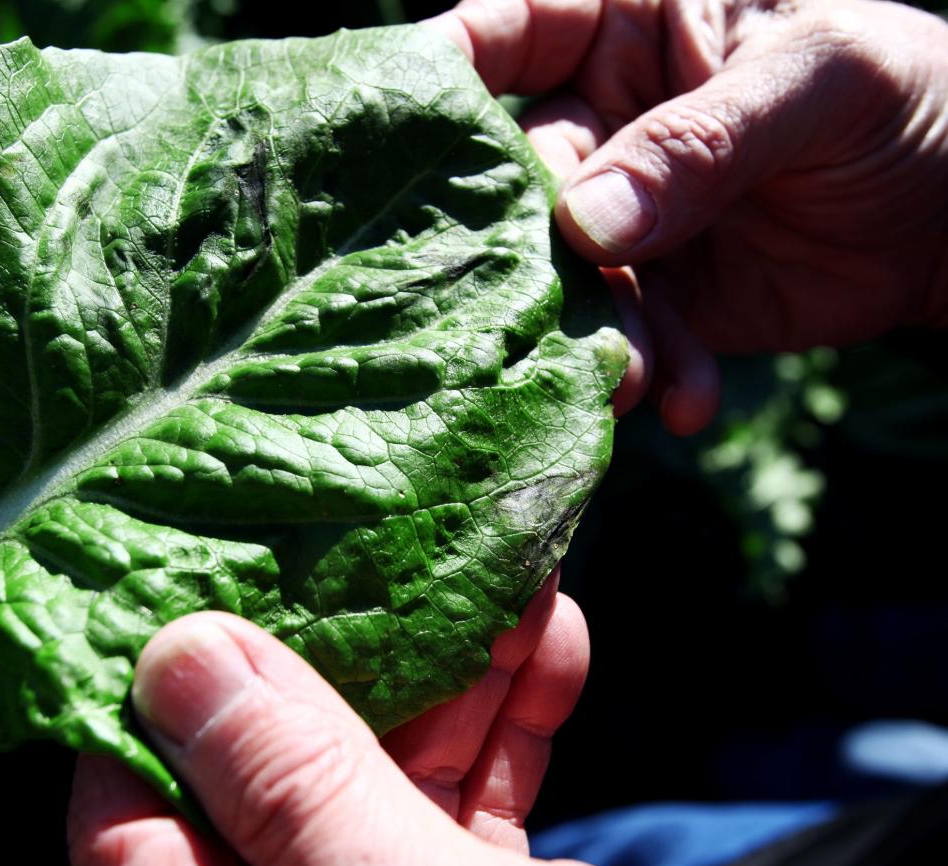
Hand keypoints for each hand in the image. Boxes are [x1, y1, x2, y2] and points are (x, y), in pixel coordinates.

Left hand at [66, 575, 649, 865]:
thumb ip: (298, 798)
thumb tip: (181, 659)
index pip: (131, 841)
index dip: (140, 714)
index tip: (172, 590)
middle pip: (270, 779)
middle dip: (325, 652)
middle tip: (342, 534)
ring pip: (389, 769)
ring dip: (445, 661)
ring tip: (479, 555)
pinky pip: (480, 795)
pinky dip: (518, 716)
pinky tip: (553, 635)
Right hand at [426, 0, 947, 433]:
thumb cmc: (906, 93)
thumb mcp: (822, 80)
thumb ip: (702, 140)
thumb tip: (588, 218)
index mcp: (624, 25)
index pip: (505, 31)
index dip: (441, 76)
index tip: (395, 138)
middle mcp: (605, 119)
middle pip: (519, 178)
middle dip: (535, 251)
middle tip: (545, 309)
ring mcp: (625, 215)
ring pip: (564, 274)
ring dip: (594, 333)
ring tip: (634, 383)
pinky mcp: (657, 294)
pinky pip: (626, 336)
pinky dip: (653, 374)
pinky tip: (687, 401)